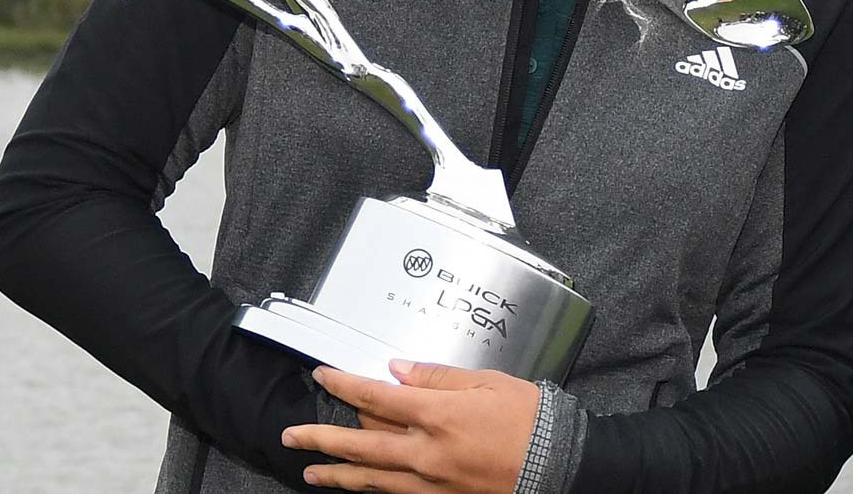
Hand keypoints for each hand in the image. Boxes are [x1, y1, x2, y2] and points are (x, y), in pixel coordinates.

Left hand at [282, 359, 539, 491]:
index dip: (344, 385)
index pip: (376, 397)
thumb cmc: (530, 419)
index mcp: (438, 415)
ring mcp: (432, 484)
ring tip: (310, 471)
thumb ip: (438, 377)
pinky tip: (355, 488)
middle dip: (321, 439)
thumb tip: (397, 371)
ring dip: (337, 474)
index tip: (322, 376)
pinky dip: (371, 492)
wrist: (561, 466)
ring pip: (371, 480)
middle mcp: (427, 453)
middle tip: (290, 436)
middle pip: (361, 445)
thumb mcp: (488, 383)